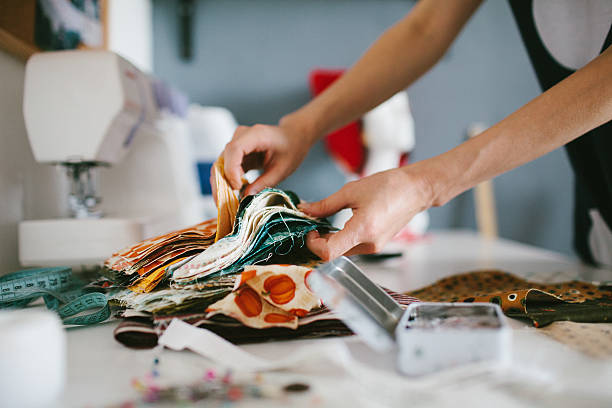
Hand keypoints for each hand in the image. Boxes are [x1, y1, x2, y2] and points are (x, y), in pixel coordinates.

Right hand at [220, 116, 316, 196]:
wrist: (292, 137)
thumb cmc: (291, 148)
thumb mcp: (282, 169)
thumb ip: (264, 183)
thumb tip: (246, 197)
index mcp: (256, 135)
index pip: (234, 149)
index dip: (231, 169)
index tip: (237, 187)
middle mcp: (242, 135)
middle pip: (223, 158)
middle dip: (220, 181)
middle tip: (223, 202)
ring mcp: (237, 143)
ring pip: (221, 164)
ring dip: (221, 183)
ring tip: (225, 201)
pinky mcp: (236, 152)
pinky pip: (226, 167)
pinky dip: (226, 181)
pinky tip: (231, 195)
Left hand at [300, 165, 433, 260]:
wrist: (415, 189)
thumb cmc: (389, 187)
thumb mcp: (351, 191)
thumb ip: (325, 205)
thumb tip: (305, 210)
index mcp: (363, 230)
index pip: (328, 253)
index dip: (313, 244)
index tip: (310, 230)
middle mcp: (369, 244)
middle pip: (334, 254)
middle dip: (319, 241)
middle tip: (314, 223)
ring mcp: (374, 247)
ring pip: (343, 252)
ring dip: (330, 240)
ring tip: (326, 222)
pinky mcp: (377, 245)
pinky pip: (353, 248)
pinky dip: (342, 239)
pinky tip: (341, 225)